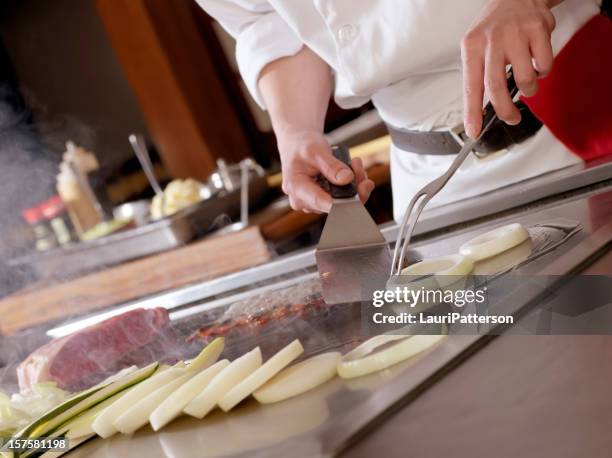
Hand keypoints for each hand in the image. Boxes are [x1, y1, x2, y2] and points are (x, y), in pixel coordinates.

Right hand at [277, 131, 374, 212]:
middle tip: (358, 164)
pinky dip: (352, 185)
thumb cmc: (302, 148)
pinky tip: (354, 170)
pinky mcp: (324, 202)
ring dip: (355, 184)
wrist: (297, 147)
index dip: (341, 202)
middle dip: (353, 187)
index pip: (320, 201)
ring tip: (355, 163)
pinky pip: (343, 199)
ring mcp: (314, 204)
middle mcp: (304, 201)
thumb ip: (331, 165)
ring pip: (343, 202)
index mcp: (296, 188)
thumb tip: (347, 179)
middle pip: (336, 204)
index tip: (358, 195)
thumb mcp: (315, 150)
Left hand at [461, 0, 557, 137]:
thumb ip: (478, 76)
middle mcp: (491, 40)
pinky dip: (543, 70)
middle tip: (510, 119)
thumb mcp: (476, 47)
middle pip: (496, 87)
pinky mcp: (538, 30)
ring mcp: (515, 34)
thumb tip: (481, 111)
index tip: (474, 131)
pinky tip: (537, 61)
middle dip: (504, 110)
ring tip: (526, 81)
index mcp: (471, 47)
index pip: (470, 86)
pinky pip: (544, 64)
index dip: (472, 112)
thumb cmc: (495, 28)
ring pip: (524, 79)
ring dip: (528, 88)